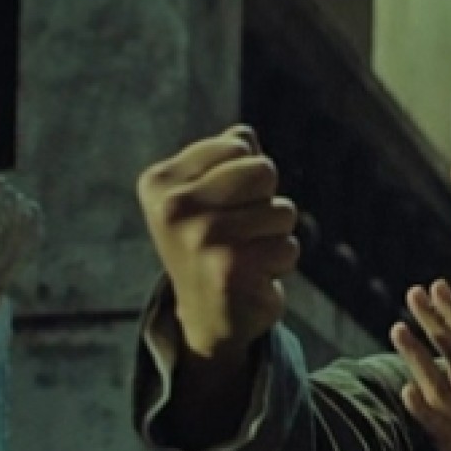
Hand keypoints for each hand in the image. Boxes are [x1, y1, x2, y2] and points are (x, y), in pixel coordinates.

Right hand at [135, 125, 299, 361]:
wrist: (206, 317)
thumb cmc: (213, 243)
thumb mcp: (208, 193)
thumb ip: (227, 157)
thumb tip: (244, 133)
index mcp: (161, 181)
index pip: (240, 144)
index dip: (246, 175)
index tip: (220, 207)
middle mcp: (174, 208)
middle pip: (264, 171)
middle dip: (265, 201)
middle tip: (240, 232)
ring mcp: (201, 238)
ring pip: (282, 210)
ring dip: (274, 235)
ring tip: (246, 255)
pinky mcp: (231, 269)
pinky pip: (289, 246)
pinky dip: (280, 263)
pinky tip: (253, 277)